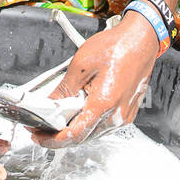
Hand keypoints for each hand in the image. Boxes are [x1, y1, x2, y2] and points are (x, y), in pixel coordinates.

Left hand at [32, 13, 159, 148]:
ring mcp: (124, 116)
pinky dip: (88, 123)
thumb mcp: (81, 64)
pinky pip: (104, 126)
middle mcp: (116, 116)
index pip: (74, 135)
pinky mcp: (128, 112)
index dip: (52, 139)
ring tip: (57, 119)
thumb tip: (49, 105)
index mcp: (103, 104)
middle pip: (83, 137)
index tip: (38, 136)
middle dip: (60, 135)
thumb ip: (64, 89)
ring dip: (74, 129)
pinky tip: (78, 112)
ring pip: (93, 133)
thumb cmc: (116, 47)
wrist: (141, 40)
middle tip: (42, 127)